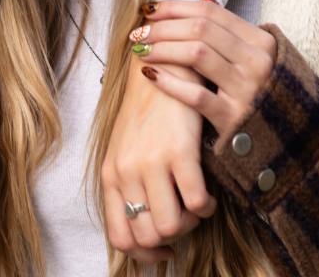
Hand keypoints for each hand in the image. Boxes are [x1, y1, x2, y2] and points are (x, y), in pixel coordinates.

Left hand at [102, 57, 216, 261]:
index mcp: (110, 173)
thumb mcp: (125, 149)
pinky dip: (206, 207)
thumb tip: (146, 229)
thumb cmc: (146, 112)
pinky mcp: (179, 152)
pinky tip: (208, 191)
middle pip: (147, 237)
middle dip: (171, 238)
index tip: (164, 248)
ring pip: (171, 226)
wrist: (159, 66)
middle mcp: (126, 171)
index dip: (144, 253)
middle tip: (184, 220)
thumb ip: (130, 185)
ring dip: (189, 223)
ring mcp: (150, 162)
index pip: (120, 236)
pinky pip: (197, 204)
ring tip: (196, 204)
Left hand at [135, 0, 276, 137]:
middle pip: (200, 29)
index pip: (209, 11)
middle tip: (139, 34)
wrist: (278, 140)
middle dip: (163, 28)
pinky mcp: (234, 118)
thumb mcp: (248, 58)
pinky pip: (196, 95)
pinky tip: (150, 74)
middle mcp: (257, 61)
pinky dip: (170, 82)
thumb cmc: (254, 92)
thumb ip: (221, 36)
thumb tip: (173, 12)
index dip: (174, 7)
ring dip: (162, 48)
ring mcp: (248, 89)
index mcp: (259, 41)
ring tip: (141, 51)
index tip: (147, 10)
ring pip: (196, 54)